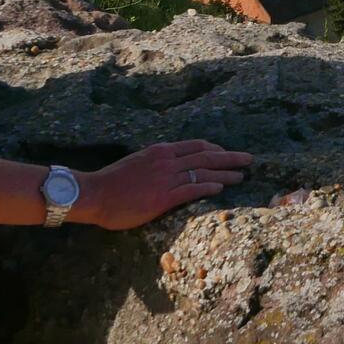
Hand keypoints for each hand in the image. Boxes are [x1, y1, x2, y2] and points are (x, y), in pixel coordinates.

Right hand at [69, 140, 253, 230]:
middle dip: (230, 158)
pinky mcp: (163, 197)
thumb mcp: (136, 163)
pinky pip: (192, 189)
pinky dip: (209, 187)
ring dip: (226, 173)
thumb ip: (155, 163)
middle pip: (206, 156)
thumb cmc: (111, 182)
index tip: (227, 153)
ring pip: (204, 172)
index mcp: (160, 151)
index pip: (195, 146)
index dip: (215, 149)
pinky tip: (222, 188)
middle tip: (249, 159)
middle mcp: (167, 161)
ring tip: (242, 175)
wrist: (94, 193)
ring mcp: (166, 179)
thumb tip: (169, 167)